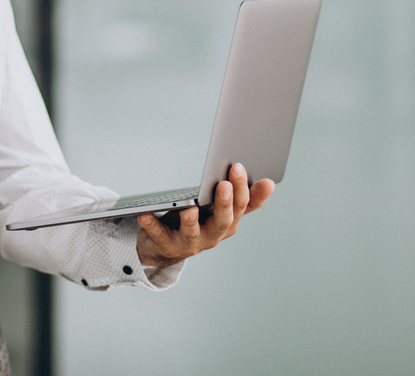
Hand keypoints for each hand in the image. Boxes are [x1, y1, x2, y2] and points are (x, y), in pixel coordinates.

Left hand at [135, 163, 273, 267]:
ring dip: (191, 220)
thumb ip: (243, 198)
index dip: (244, 190)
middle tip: (224, 184)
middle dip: (225, 203)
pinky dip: (152, 225)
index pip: (241, 207)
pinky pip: (159, 235)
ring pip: (193, 232)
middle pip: (223, 221)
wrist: (167, 248)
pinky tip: (144, 214)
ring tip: (189, 207)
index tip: (241, 167)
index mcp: (227, 222)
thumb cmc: (197, 221)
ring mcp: (190, 242)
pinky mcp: (167, 245)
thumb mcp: (220, 209)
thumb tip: (270, 182)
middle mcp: (212, 235)